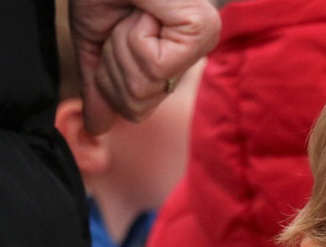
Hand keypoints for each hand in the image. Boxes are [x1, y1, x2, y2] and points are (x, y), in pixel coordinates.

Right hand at [70, 0, 220, 133]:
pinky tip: (145, 12)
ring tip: (136, 14)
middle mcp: (196, 53)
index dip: (107, 78)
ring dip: (122, 46)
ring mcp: (202, 44)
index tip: (113, 35)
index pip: (135, 108)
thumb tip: (96, 128)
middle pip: (137, 104)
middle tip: (125, 22)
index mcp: (175, 57)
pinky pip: (153, 66)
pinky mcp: (201, 32)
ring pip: (144, 87)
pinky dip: (133, 36)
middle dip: (114, 63)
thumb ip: (101, 84)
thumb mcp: (98, 38)